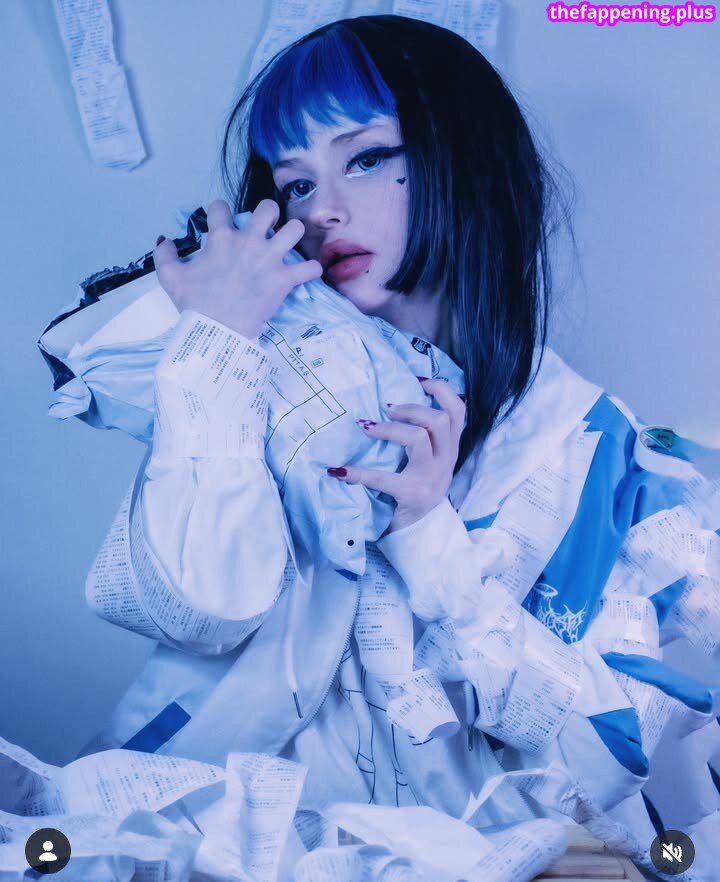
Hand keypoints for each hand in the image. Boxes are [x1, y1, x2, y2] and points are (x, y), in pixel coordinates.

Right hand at [153, 199, 322, 337]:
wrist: (216, 331)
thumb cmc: (194, 304)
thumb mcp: (170, 277)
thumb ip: (164, 254)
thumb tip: (163, 238)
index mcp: (221, 238)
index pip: (221, 207)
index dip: (220, 211)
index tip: (222, 222)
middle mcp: (249, 242)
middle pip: (268, 208)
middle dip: (269, 214)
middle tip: (265, 228)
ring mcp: (270, 259)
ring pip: (295, 228)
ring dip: (294, 235)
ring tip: (289, 245)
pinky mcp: (285, 279)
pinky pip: (310, 267)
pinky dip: (311, 270)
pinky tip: (305, 273)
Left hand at [327, 378, 465, 532]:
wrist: (423, 535)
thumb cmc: (419, 491)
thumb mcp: (432, 462)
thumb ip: (426, 438)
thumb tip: (392, 404)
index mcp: (450, 449)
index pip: (458, 411)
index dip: (441, 390)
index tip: (417, 380)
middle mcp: (445, 460)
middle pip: (440, 419)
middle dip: (411, 408)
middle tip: (387, 409)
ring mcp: (431, 478)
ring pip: (420, 438)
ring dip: (390, 429)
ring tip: (367, 427)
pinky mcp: (412, 495)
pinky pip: (384, 478)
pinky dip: (359, 473)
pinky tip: (339, 471)